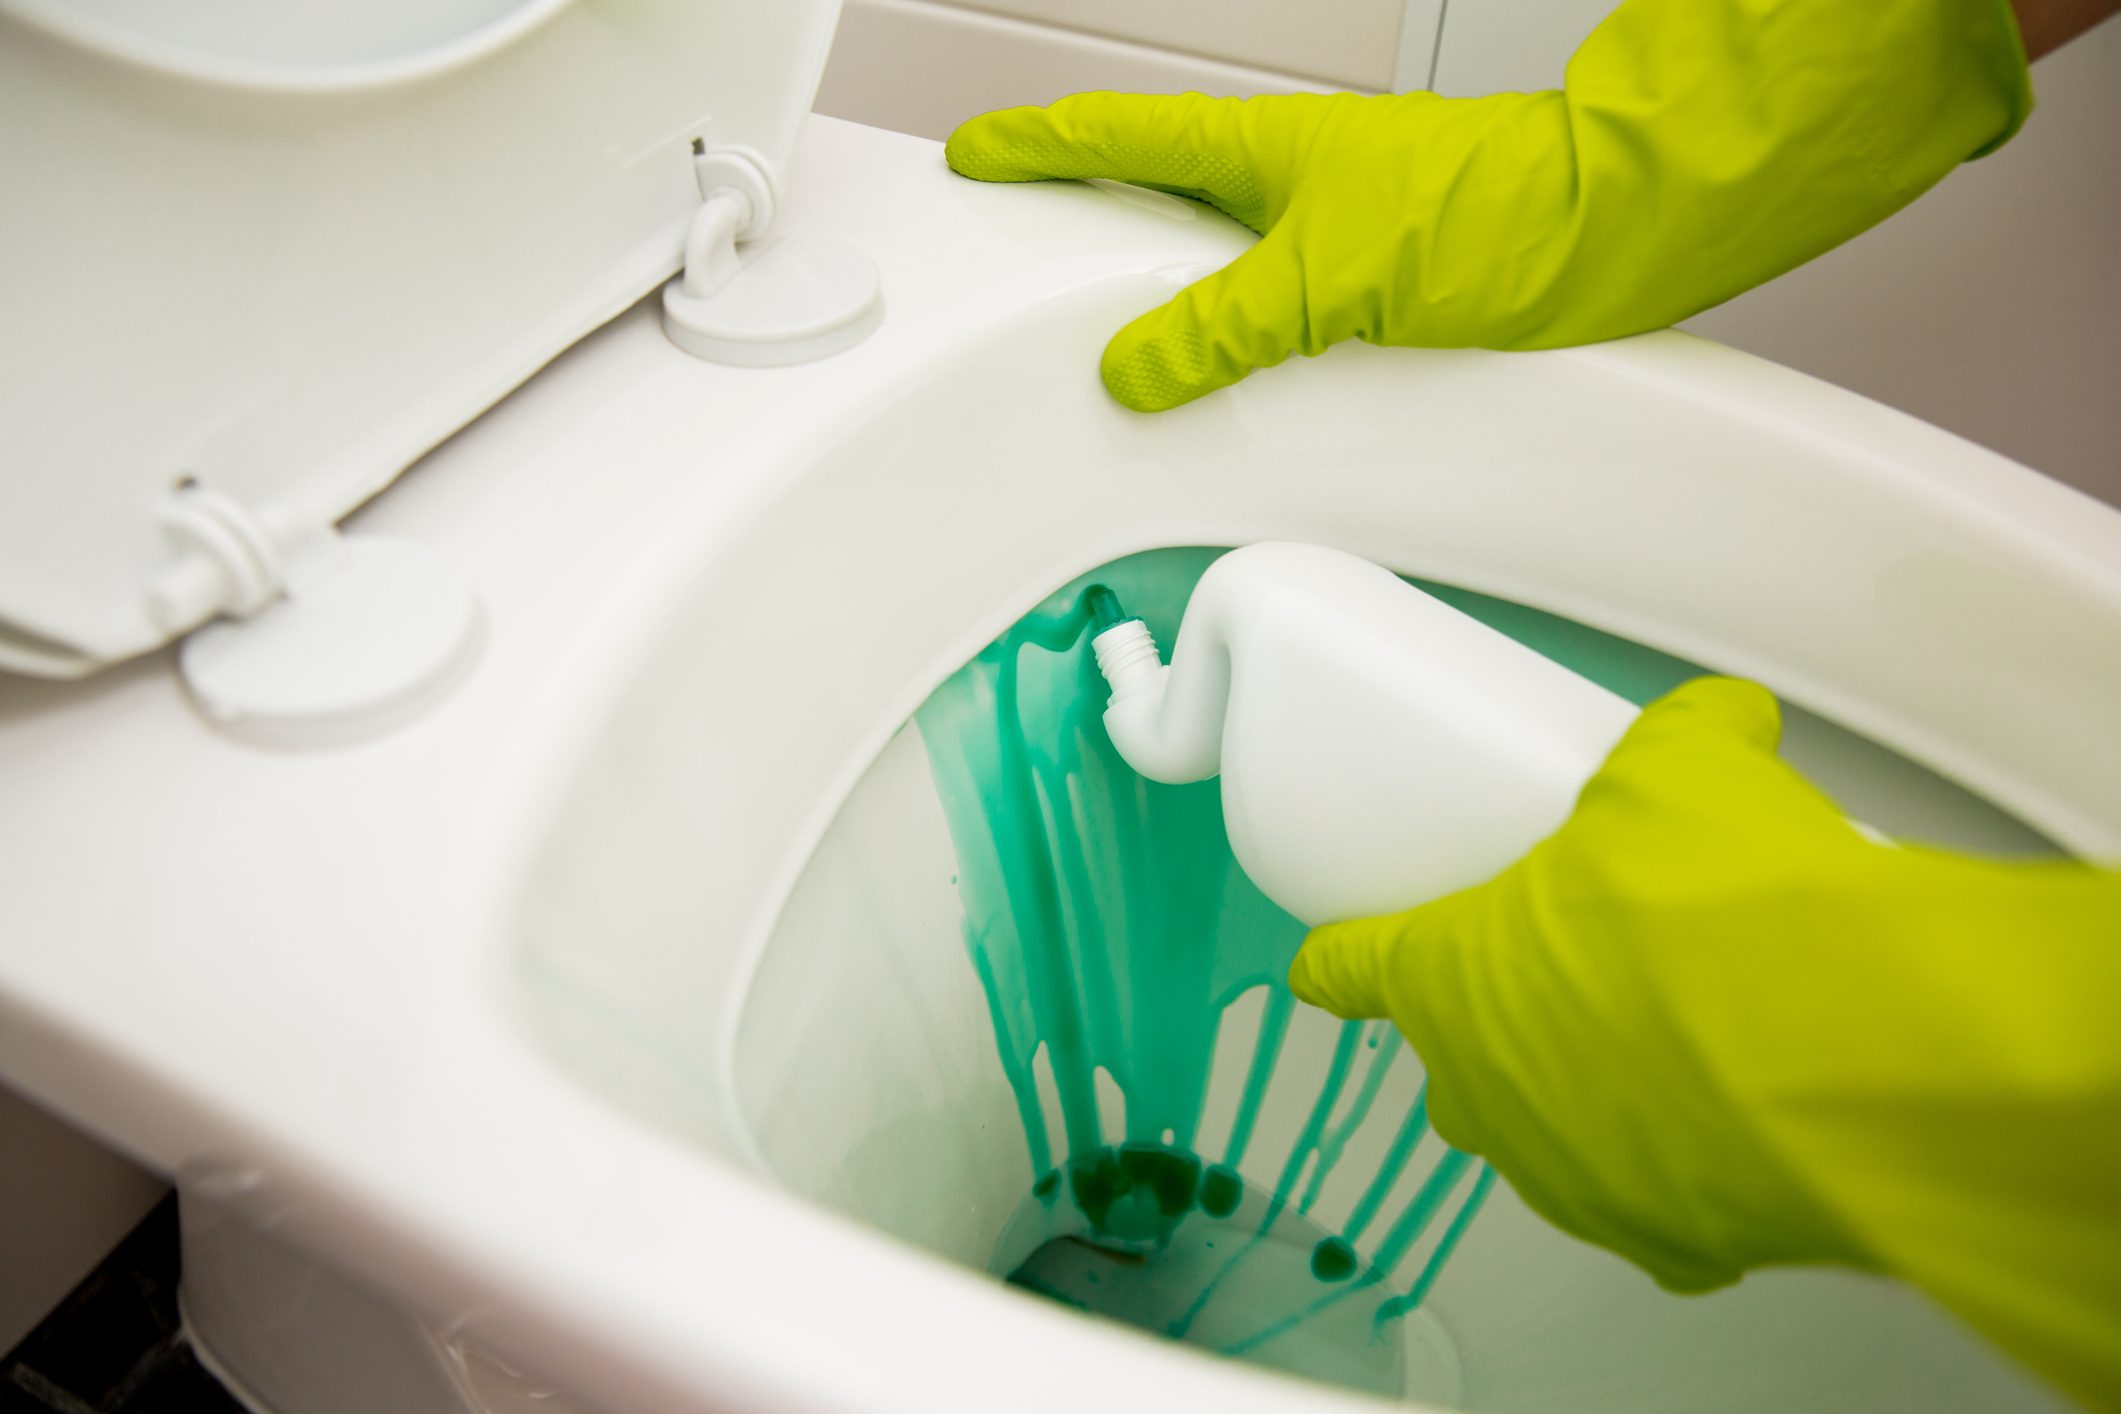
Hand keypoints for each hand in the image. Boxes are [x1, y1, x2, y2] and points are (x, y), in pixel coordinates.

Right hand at [945, 0, 2028, 410]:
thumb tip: (1133, 371)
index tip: (975, 153)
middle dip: (1078, 222)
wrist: (1607, 231)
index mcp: (1254, 152)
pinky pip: (1260, 314)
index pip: (1113, 138)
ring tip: (1098, 340)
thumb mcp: (1327, 275)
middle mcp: (1280, 186)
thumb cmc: (1492, 210)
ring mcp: (1320, 235)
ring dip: (1153, 295)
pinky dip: (1221, 345)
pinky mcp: (1362, 288)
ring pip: (1205, 261)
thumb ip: (1221, 327)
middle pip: (1149, 197)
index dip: (1036, 147)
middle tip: (1019, 252)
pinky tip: (1213, 382)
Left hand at [1287, 677, 2120, 1405]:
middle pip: (1463, 1063)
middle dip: (1508, 1023)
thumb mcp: (1683, 774)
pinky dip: (1700, 1164)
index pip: (1352, 969)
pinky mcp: (1673, 1244)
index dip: (1344, 959)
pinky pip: (1666, 1202)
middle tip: (1585, 970)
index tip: (1330, 963)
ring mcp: (1571, 1178)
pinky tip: (1751, 1118)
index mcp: (1447, 980)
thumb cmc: (1713, 904)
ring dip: (1602, 1095)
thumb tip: (1724, 720)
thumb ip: (1685, 742)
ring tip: (1687, 1040)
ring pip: (1559, 1137)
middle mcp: (1486, 1095)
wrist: (1848, 1051)